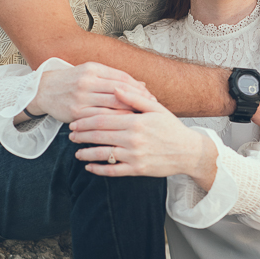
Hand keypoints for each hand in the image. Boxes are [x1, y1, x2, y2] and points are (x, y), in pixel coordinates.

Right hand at [27, 63, 153, 121]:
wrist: (43, 90)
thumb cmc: (72, 81)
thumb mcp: (91, 72)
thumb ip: (114, 77)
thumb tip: (141, 85)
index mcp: (93, 69)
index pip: (123, 78)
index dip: (139, 89)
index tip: (151, 97)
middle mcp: (87, 81)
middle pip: (120, 92)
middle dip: (138, 101)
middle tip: (151, 110)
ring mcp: (81, 97)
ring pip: (112, 106)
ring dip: (129, 113)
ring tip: (140, 120)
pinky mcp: (76, 112)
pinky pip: (100, 118)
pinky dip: (114, 122)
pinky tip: (123, 127)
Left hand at [69, 86, 218, 188]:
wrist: (188, 152)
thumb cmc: (172, 128)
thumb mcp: (156, 109)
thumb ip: (134, 98)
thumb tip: (115, 88)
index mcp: (135, 122)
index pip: (102, 120)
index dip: (85, 121)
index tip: (75, 122)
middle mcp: (133, 139)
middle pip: (99, 136)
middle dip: (82, 136)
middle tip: (71, 135)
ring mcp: (134, 156)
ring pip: (103, 154)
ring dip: (86, 154)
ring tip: (77, 153)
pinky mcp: (137, 170)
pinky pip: (113, 171)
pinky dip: (99, 170)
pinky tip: (89, 168)